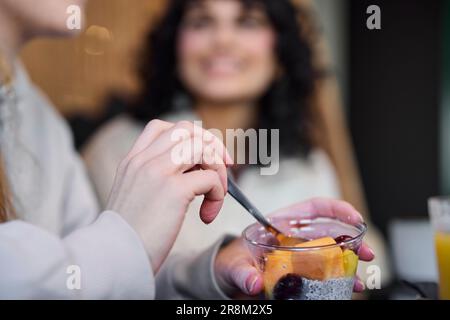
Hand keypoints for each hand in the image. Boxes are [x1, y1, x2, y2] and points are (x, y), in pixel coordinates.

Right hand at [107, 120, 231, 271]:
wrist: (113, 258)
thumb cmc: (127, 236)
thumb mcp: (134, 196)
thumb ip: (154, 180)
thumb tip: (193, 174)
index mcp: (132, 161)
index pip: (162, 128)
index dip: (190, 137)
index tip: (203, 156)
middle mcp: (144, 160)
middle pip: (187, 129)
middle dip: (211, 144)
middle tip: (224, 166)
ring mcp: (158, 171)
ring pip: (202, 147)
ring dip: (217, 168)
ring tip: (216, 195)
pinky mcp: (174, 190)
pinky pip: (210, 177)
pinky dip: (217, 193)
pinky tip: (208, 214)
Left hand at [214, 198, 374, 296]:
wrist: (229, 282)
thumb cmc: (231, 263)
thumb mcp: (233, 265)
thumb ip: (242, 271)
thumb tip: (253, 281)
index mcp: (282, 225)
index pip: (314, 208)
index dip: (337, 209)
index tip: (354, 218)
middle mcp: (296, 239)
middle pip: (330, 232)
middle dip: (352, 239)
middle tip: (366, 251)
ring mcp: (301, 258)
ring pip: (332, 255)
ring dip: (350, 263)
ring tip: (359, 276)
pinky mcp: (302, 276)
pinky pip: (325, 275)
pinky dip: (339, 280)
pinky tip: (347, 287)